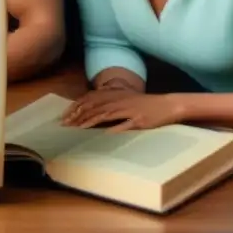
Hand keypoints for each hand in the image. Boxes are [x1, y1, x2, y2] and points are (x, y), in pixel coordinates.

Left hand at [62, 91, 182, 131]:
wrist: (168, 105)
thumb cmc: (146, 105)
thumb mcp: (126, 101)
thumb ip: (110, 105)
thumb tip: (94, 114)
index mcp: (115, 96)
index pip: (90, 100)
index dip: (76, 108)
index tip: (64, 117)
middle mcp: (119, 101)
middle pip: (94, 107)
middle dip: (78, 117)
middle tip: (65, 126)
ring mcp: (128, 110)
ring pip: (104, 114)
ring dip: (89, 122)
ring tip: (76, 129)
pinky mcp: (138, 120)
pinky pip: (123, 125)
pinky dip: (112, 130)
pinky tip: (102, 135)